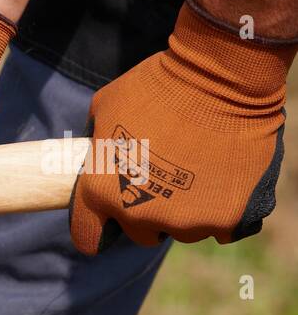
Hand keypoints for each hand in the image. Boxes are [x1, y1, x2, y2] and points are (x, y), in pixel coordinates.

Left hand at [70, 3, 295, 253]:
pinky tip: (227, 182)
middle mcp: (138, 214)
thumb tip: (98, 149)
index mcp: (100, 191)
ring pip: (183, 230)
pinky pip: (222, 228)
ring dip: (187, 210)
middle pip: (141, 233)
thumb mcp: (105, 107)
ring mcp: (184, 221)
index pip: (87, 236)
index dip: (97, 226)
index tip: (108, 217)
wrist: (219, 78)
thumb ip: (98, 141)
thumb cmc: (157, 86)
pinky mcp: (225, 220)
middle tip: (165, 180)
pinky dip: (224, 211)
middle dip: (148, 212)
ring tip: (200, 173)